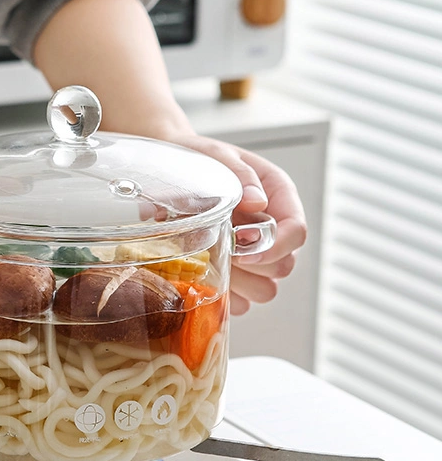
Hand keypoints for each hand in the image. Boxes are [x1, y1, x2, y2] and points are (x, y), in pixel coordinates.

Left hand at [172, 133, 307, 314]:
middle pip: (283, 266)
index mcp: (277, 196)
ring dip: (236, 282)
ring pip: (265, 290)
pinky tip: (200, 273)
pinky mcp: (235, 275)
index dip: (272, 245)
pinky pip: (240, 303)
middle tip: (216, 248)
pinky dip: (222, 295)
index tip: (238, 243)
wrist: (166, 170)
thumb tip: (258, 202)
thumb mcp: (217, 156)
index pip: (295, 232)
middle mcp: (271, 228)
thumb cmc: (196, 159)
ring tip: (207, 259)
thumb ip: (239, 176)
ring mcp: (254, 255)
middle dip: (251, 264)